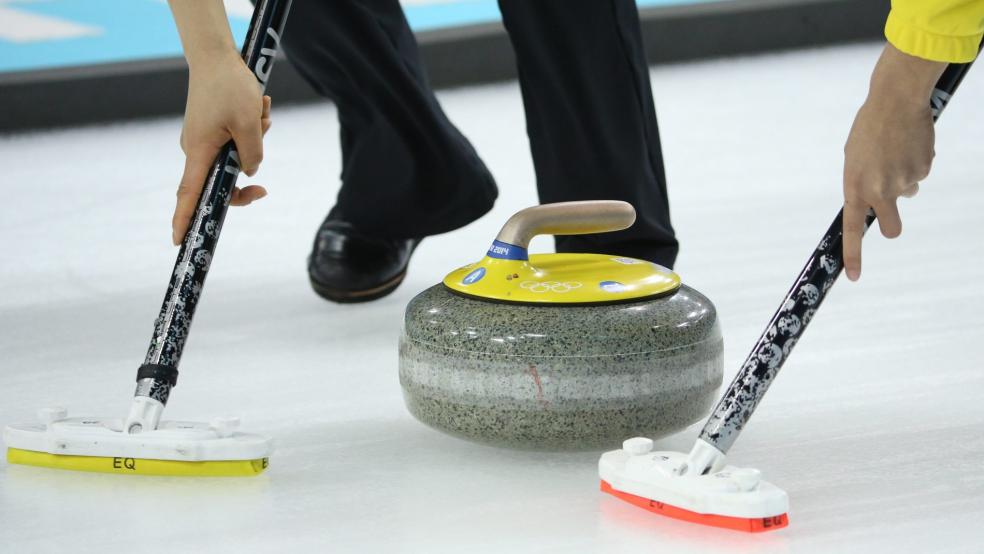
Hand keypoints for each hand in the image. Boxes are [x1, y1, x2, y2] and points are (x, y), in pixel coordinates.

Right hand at [173, 54, 271, 244]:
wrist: (217, 55)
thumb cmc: (230, 86)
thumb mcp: (250, 123)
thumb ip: (253, 153)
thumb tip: (250, 172)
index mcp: (199, 152)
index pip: (190, 194)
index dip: (185, 219)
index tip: (180, 241)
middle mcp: (197, 150)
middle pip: (224, 180)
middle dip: (249, 171)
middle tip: (263, 167)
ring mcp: (204, 140)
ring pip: (237, 157)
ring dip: (256, 139)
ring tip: (261, 112)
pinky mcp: (213, 130)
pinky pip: (237, 141)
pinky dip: (252, 129)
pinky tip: (259, 107)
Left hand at [841, 44, 945, 279]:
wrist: (896, 100)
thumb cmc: (869, 129)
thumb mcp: (854, 159)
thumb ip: (863, 185)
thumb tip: (880, 203)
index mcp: (855, 187)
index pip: (853, 229)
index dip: (854, 255)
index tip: (854, 276)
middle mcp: (879, 189)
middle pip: (892, 228)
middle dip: (893, 224)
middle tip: (891, 205)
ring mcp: (904, 181)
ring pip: (907, 193)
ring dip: (903, 179)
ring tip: (895, 152)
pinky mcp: (924, 169)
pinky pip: (919, 174)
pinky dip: (915, 163)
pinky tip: (909, 144)